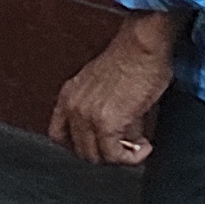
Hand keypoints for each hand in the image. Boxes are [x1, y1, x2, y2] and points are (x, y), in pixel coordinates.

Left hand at [47, 10, 175, 168]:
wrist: (141, 45)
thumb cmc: (131, 57)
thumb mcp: (104, 86)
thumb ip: (102, 110)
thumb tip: (122, 138)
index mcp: (68, 95)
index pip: (59, 135)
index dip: (82, 147)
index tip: (101, 148)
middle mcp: (72, 106)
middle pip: (80, 151)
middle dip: (107, 154)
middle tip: (128, 147)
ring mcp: (87, 115)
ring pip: (97, 157)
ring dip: (121, 157)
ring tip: (139, 146)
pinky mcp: (108, 123)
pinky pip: (114, 155)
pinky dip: (132, 158)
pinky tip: (145, 147)